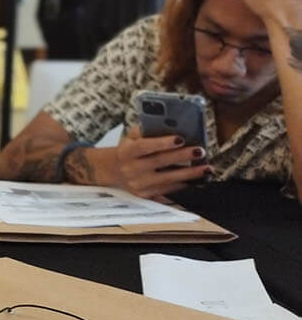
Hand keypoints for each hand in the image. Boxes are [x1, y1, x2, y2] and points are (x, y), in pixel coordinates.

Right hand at [74, 130, 209, 197]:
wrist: (112, 170)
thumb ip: (147, 130)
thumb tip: (172, 124)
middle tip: (201, 151)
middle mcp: (131, 169)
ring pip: (167, 179)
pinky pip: (167, 190)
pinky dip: (184, 184)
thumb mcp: (130, 137)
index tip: (180, 138)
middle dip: (182, 156)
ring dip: (189, 174)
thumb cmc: (128, 149)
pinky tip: (197, 179)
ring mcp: (138, 184)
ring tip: (207, 168)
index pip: (145, 147)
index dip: (162, 143)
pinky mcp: (145, 195)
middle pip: (159, 162)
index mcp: (126, 152)